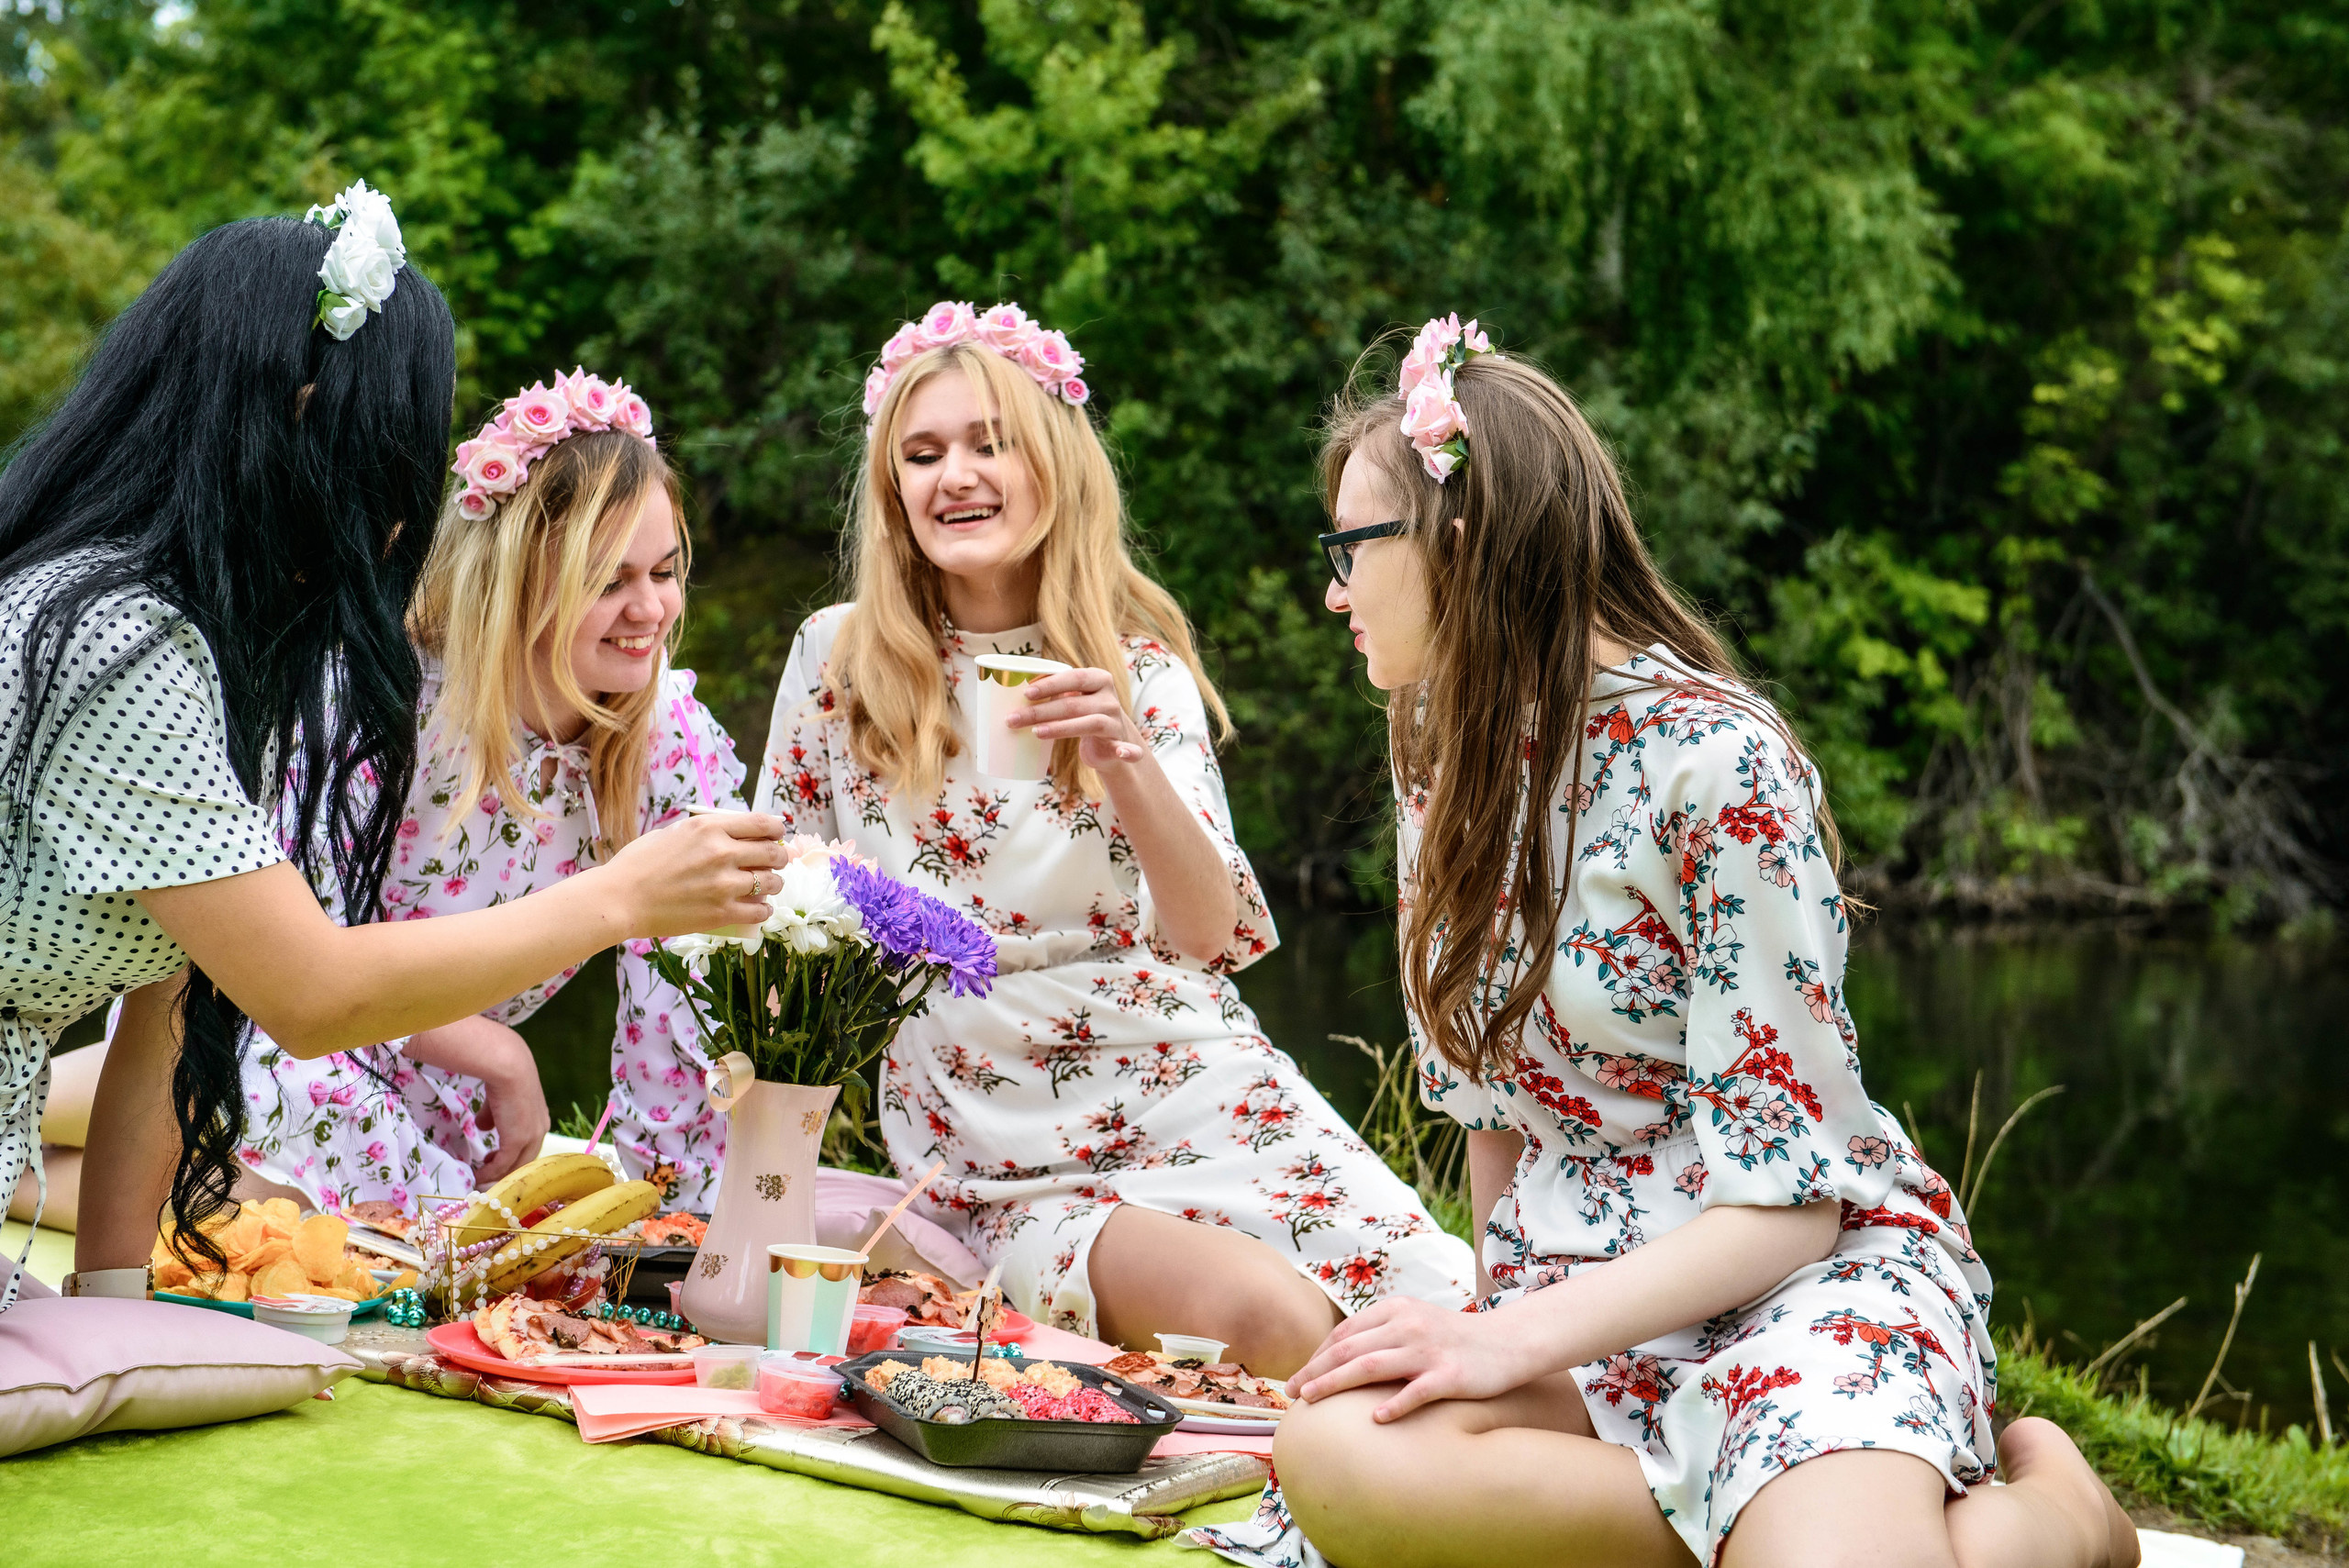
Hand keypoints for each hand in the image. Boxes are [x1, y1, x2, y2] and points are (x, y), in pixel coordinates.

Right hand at [472, 1027, 549, 1184]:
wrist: (509, 1068)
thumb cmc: (503, 1077)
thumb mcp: (499, 1100)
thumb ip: (492, 1116)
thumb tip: (481, 1127)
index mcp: (539, 1121)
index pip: (529, 1147)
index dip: (513, 1157)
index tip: (493, 1160)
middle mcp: (539, 1132)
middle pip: (524, 1161)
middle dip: (506, 1171)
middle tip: (487, 1175)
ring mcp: (530, 1138)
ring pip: (515, 1167)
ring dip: (497, 1176)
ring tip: (480, 1179)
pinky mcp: (517, 1142)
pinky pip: (502, 1166)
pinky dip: (489, 1173)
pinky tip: (476, 1175)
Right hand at [598, 810, 790, 935]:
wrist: (619, 899)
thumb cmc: (639, 864)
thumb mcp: (673, 832)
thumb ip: (704, 831)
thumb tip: (731, 832)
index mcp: (710, 828)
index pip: (763, 824)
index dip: (777, 829)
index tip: (777, 835)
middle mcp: (722, 853)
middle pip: (772, 852)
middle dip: (780, 857)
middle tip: (776, 862)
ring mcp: (724, 885)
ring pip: (771, 882)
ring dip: (774, 884)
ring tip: (768, 886)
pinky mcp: (721, 913)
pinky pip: (760, 911)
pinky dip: (763, 910)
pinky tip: (758, 908)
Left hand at [1011, 667, 1147, 769]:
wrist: (1110, 744)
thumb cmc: (1081, 716)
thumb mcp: (1071, 700)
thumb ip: (1053, 694)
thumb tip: (1005, 692)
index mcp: (1098, 679)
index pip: (1073, 677)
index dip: (1050, 684)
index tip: (1026, 693)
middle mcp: (1109, 698)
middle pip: (1073, 703)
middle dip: (1040, 711)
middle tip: (1013, 719)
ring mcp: (1116, 721)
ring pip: (1088, 723)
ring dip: (1060, 729)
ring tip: (1035, 733)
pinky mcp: (1121, 744)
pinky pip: (1127, 749)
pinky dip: (1127, 751)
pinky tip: (1122, 753)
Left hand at [1286, 1296, 1539, 1422]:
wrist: (1508, 1342)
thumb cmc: (1453, 1339)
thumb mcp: (1414, 1323)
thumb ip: (1381, 1333)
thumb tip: (1338, 1357)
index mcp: (1395, 1310)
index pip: (1345, 1333)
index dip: (1317, 1355)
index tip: (1299, 1377)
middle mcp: (1408, 1325)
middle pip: (1349, 1348)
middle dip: (1315, 1370)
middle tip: (1290, 1392)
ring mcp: (1428, 1349)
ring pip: (1372, 1365)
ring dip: (1336, 1382)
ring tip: (1312, 1400)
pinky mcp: (1450, 1374)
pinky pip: (1417, 1390)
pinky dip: (1395, 1403)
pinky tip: (1376, 1418)